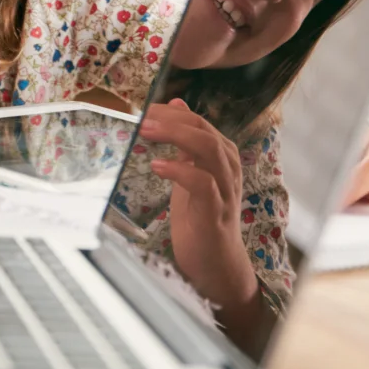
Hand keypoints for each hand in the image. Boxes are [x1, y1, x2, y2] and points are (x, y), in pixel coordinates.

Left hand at [136, 99, 257, 309]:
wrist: (216, 263)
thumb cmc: (201, 217)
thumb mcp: (190, 172)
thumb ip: (185, 142)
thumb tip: (175, 104)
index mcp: (221, 156)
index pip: (198, 122)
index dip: (170, 112)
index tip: (143, 107)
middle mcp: (228, 168)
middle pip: (204, 130)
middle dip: (171, 120)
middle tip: (141, 116)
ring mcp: (225, 189)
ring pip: (209, 149)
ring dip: (176, 136)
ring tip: (146, 131)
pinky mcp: (216, 212)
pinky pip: (203, 183)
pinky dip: (180, 171)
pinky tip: (157, 166)